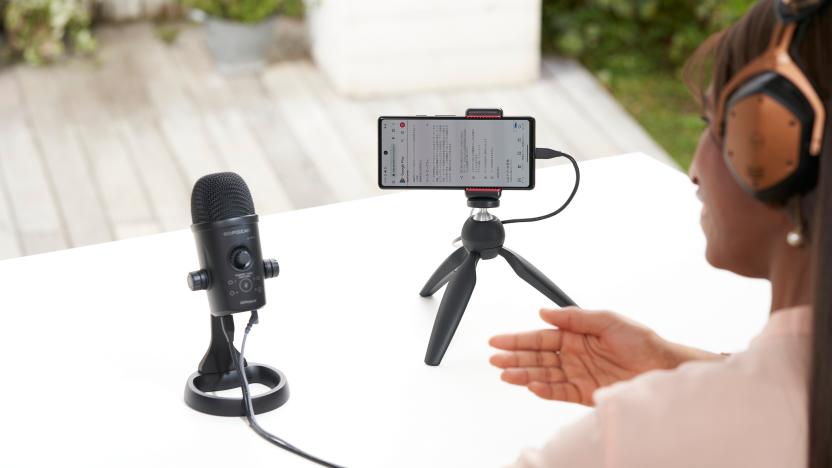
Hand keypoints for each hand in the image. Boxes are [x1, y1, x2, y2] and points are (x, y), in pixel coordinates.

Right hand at [489, 307, 717, 405]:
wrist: (663, 368)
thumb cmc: (641, 341)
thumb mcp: (607, 319)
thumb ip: (574, 317)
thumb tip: (545, 311)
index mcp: (576, 336)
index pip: (541, 338)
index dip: (518, 339)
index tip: (498, 340)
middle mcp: (574, 355)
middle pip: (537, 357)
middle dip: (514, 357)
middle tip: (494, 358)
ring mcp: (578, 375)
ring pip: (544, 375)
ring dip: (524, 374)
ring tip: (505, 374)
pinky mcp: (585, 394)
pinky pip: (560, 392)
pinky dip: (545, 390)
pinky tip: (531, 386)